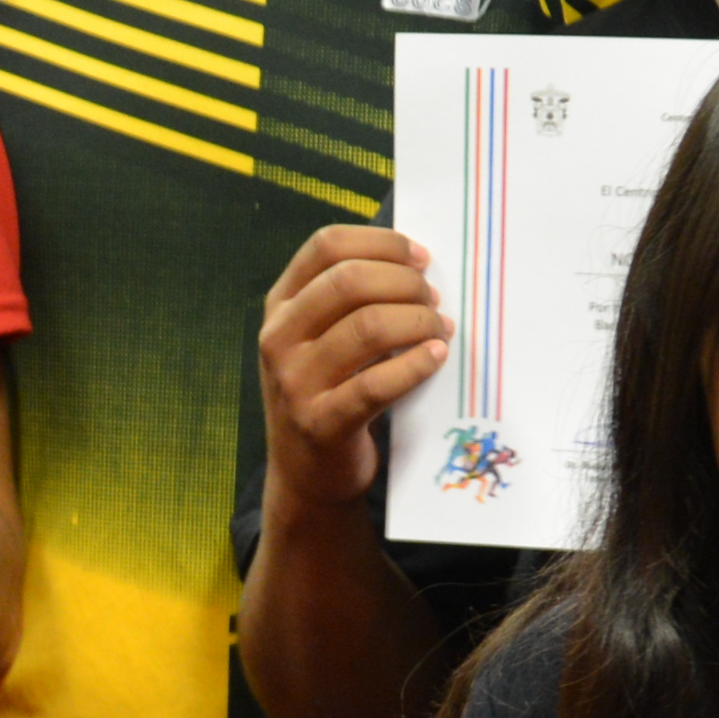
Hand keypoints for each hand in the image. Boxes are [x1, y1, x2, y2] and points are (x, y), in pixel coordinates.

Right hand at [258, 225, 446, 514]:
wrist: (306, 474)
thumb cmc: (328, 392)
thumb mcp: (318, 339)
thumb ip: (349, 300)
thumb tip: (417, 262)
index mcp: (279, 306)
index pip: (325, 246)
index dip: (381, 243)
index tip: (420, 258)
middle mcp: (278, 338)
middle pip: (349, 280)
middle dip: (405, 283)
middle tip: (433, 302)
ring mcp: (295, 382)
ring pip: (368, 327)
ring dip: (418, 322)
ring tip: (440, 330)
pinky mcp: (320, 423)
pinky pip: (377, 383)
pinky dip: (416, 364)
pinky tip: (435, 357)